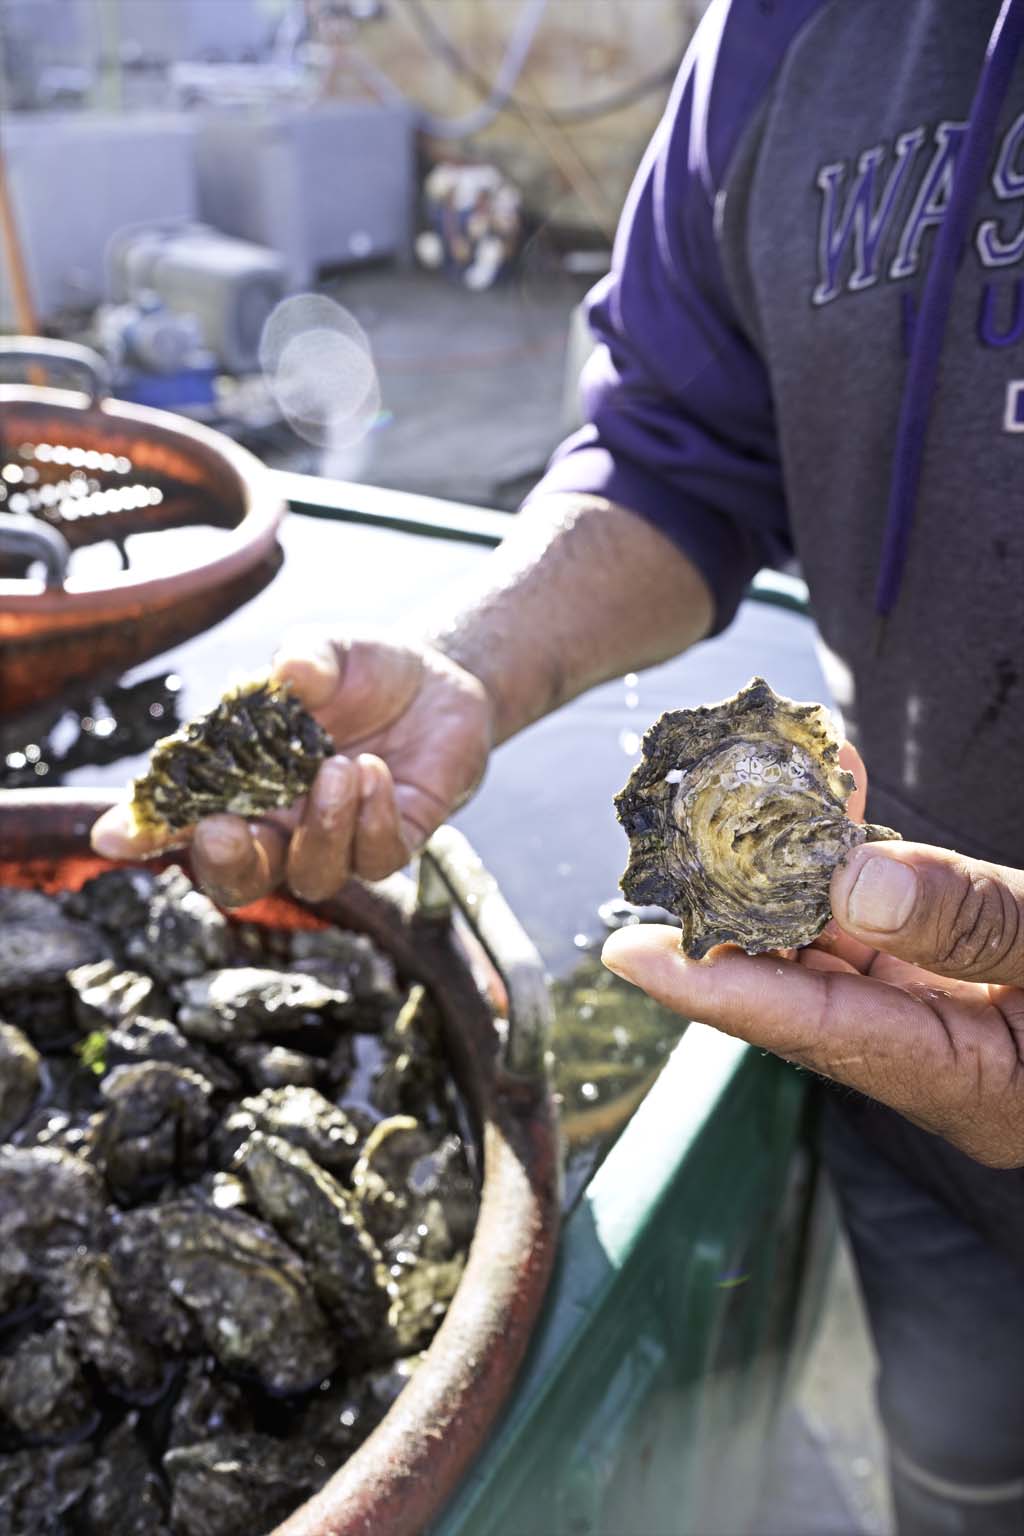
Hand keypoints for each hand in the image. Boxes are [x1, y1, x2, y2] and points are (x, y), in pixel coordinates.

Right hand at [90, 631, 492, 907]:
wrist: (437, 678)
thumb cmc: (362, 672)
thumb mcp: (326, 652)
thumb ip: (304, 659)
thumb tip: (288, 673)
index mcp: (244, 784)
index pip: (185, 819)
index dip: (147, 833)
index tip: (114, 835)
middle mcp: (285, 823)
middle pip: (240, 879)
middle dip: (226, 864)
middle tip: (225, 828)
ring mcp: (340, 839)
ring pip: (313, 877)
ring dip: (321, 827)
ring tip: (339, 766)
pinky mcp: (396, 839)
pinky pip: (377, 859)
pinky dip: (372, 819)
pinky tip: (374, 770)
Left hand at [603, 759, 1023, 1168]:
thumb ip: (977, 924)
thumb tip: (852, 882)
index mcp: (972, 1089)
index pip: (814, 1032)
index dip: (714, 988)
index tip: (627, 953)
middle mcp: (942, 1069)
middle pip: (806, 990)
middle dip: (738, 911)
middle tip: (679, 841)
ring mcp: (951, 1031)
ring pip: (839, 951)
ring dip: (797, 873)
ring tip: (756, 797)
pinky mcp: (959, 991)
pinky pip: (887, 929)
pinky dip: (858, 867)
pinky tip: (836, 803)